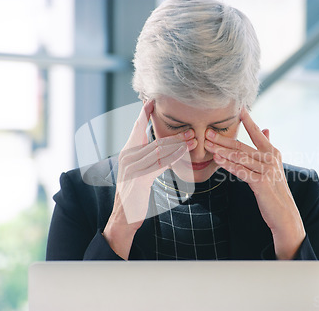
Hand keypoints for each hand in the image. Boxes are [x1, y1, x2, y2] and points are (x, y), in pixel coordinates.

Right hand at [103, 100, 194, 258]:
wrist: (123, 217)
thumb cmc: (134, 194)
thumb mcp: (137, 172)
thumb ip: (145, 158)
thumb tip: (160, 147)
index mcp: (127, 152)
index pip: (137, 127)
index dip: (145, 113)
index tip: (154, 101)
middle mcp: (127, 156)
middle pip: (155, 139)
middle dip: (175, 134)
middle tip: (191, 129)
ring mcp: (132, 166)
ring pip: (160, 150)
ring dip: (179, 145)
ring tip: (194, 141)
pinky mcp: (139, 177)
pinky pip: (160, 164)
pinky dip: (173, 158)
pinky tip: (183, 154)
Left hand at [204, 108, 305, 258]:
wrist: (284, 214)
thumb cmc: (275, 189)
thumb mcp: (273, 165)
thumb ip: (268, 146)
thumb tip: (267, 129)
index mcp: (272, 152)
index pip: (256, 132)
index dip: (247, 120)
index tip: (237, 108)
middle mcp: (271, 158)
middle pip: (242, 145)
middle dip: (223, 138)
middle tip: (208, 131)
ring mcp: (267, 170)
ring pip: (240, 157)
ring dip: (222, 150)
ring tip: (207, 145)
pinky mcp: (261, 183)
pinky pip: (241, 172)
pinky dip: (229, 165)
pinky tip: (218, 160)